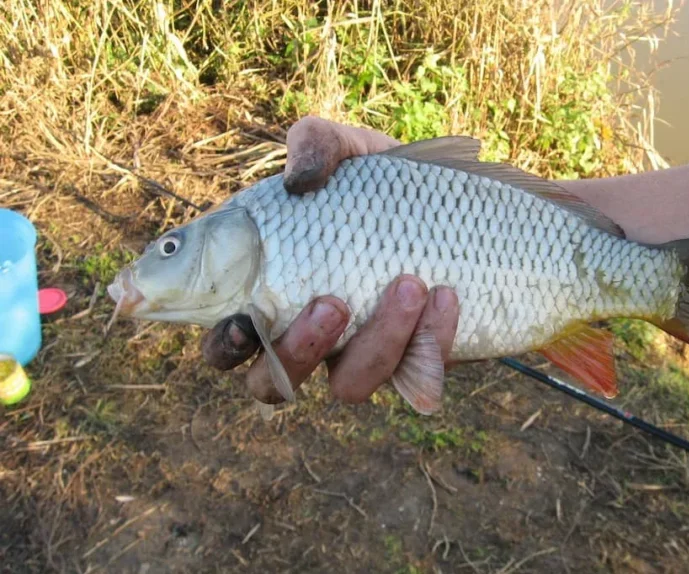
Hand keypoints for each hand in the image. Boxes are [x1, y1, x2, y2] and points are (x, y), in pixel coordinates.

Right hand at [200, 117, 460, 404]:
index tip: (242, 322)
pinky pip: (415, 374)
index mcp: (270, 293)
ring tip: (410, 284)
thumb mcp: (349, 149)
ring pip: (349, 385)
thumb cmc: (380, 183)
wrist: (457, 207)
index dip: (223, 344)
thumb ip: (314, 144)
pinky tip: (446, 295)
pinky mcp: (413, 363)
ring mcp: (359, 354)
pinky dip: (432, 339)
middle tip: (331, 304)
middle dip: (297, 352)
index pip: (226, 340)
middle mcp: (307, 335)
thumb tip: (299, 181)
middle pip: (273, 382)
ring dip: (378, 341)